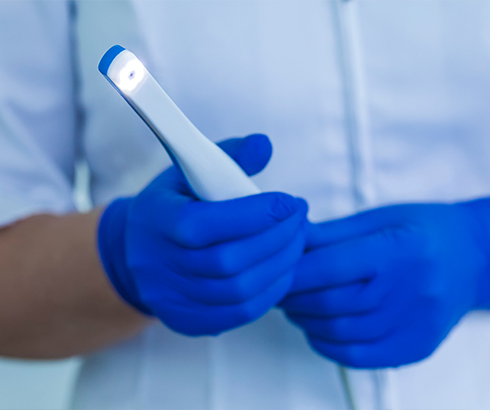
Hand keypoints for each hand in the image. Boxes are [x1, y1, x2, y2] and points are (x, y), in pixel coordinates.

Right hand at [97, 134, 307, 335]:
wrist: (136, 251)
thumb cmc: (173, 205)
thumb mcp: (190, 171)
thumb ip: (229, 156)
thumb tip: (265, 145)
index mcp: (157, 221)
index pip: (206, 224)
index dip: (255, 214)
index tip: (289, 202)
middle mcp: (158, 265)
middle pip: (228, 261)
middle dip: (277, 239)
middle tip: (300, 219)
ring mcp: (172, 299)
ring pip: (239, 291)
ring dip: (280, 265)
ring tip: (297, 241)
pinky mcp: (187, 320)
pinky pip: (239, 313)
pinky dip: (270, 292)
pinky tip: (283, 269)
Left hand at [280, 201, 489, 367]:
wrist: (473, 258)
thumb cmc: (423, 230)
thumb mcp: (378, 218)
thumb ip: (331, 234)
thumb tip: (289, 240)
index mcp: (398, 249)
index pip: (329, 267)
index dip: (292, 272)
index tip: (275, 269)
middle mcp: (410, 290)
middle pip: (329, 303)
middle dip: (292, 297)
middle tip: (278, 288)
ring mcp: (415, 325)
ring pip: (339, 333)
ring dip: (305, 321)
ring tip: (294, 306)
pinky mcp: (415, 348)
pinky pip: (359, 357)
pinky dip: (327, 345)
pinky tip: (317, 329)